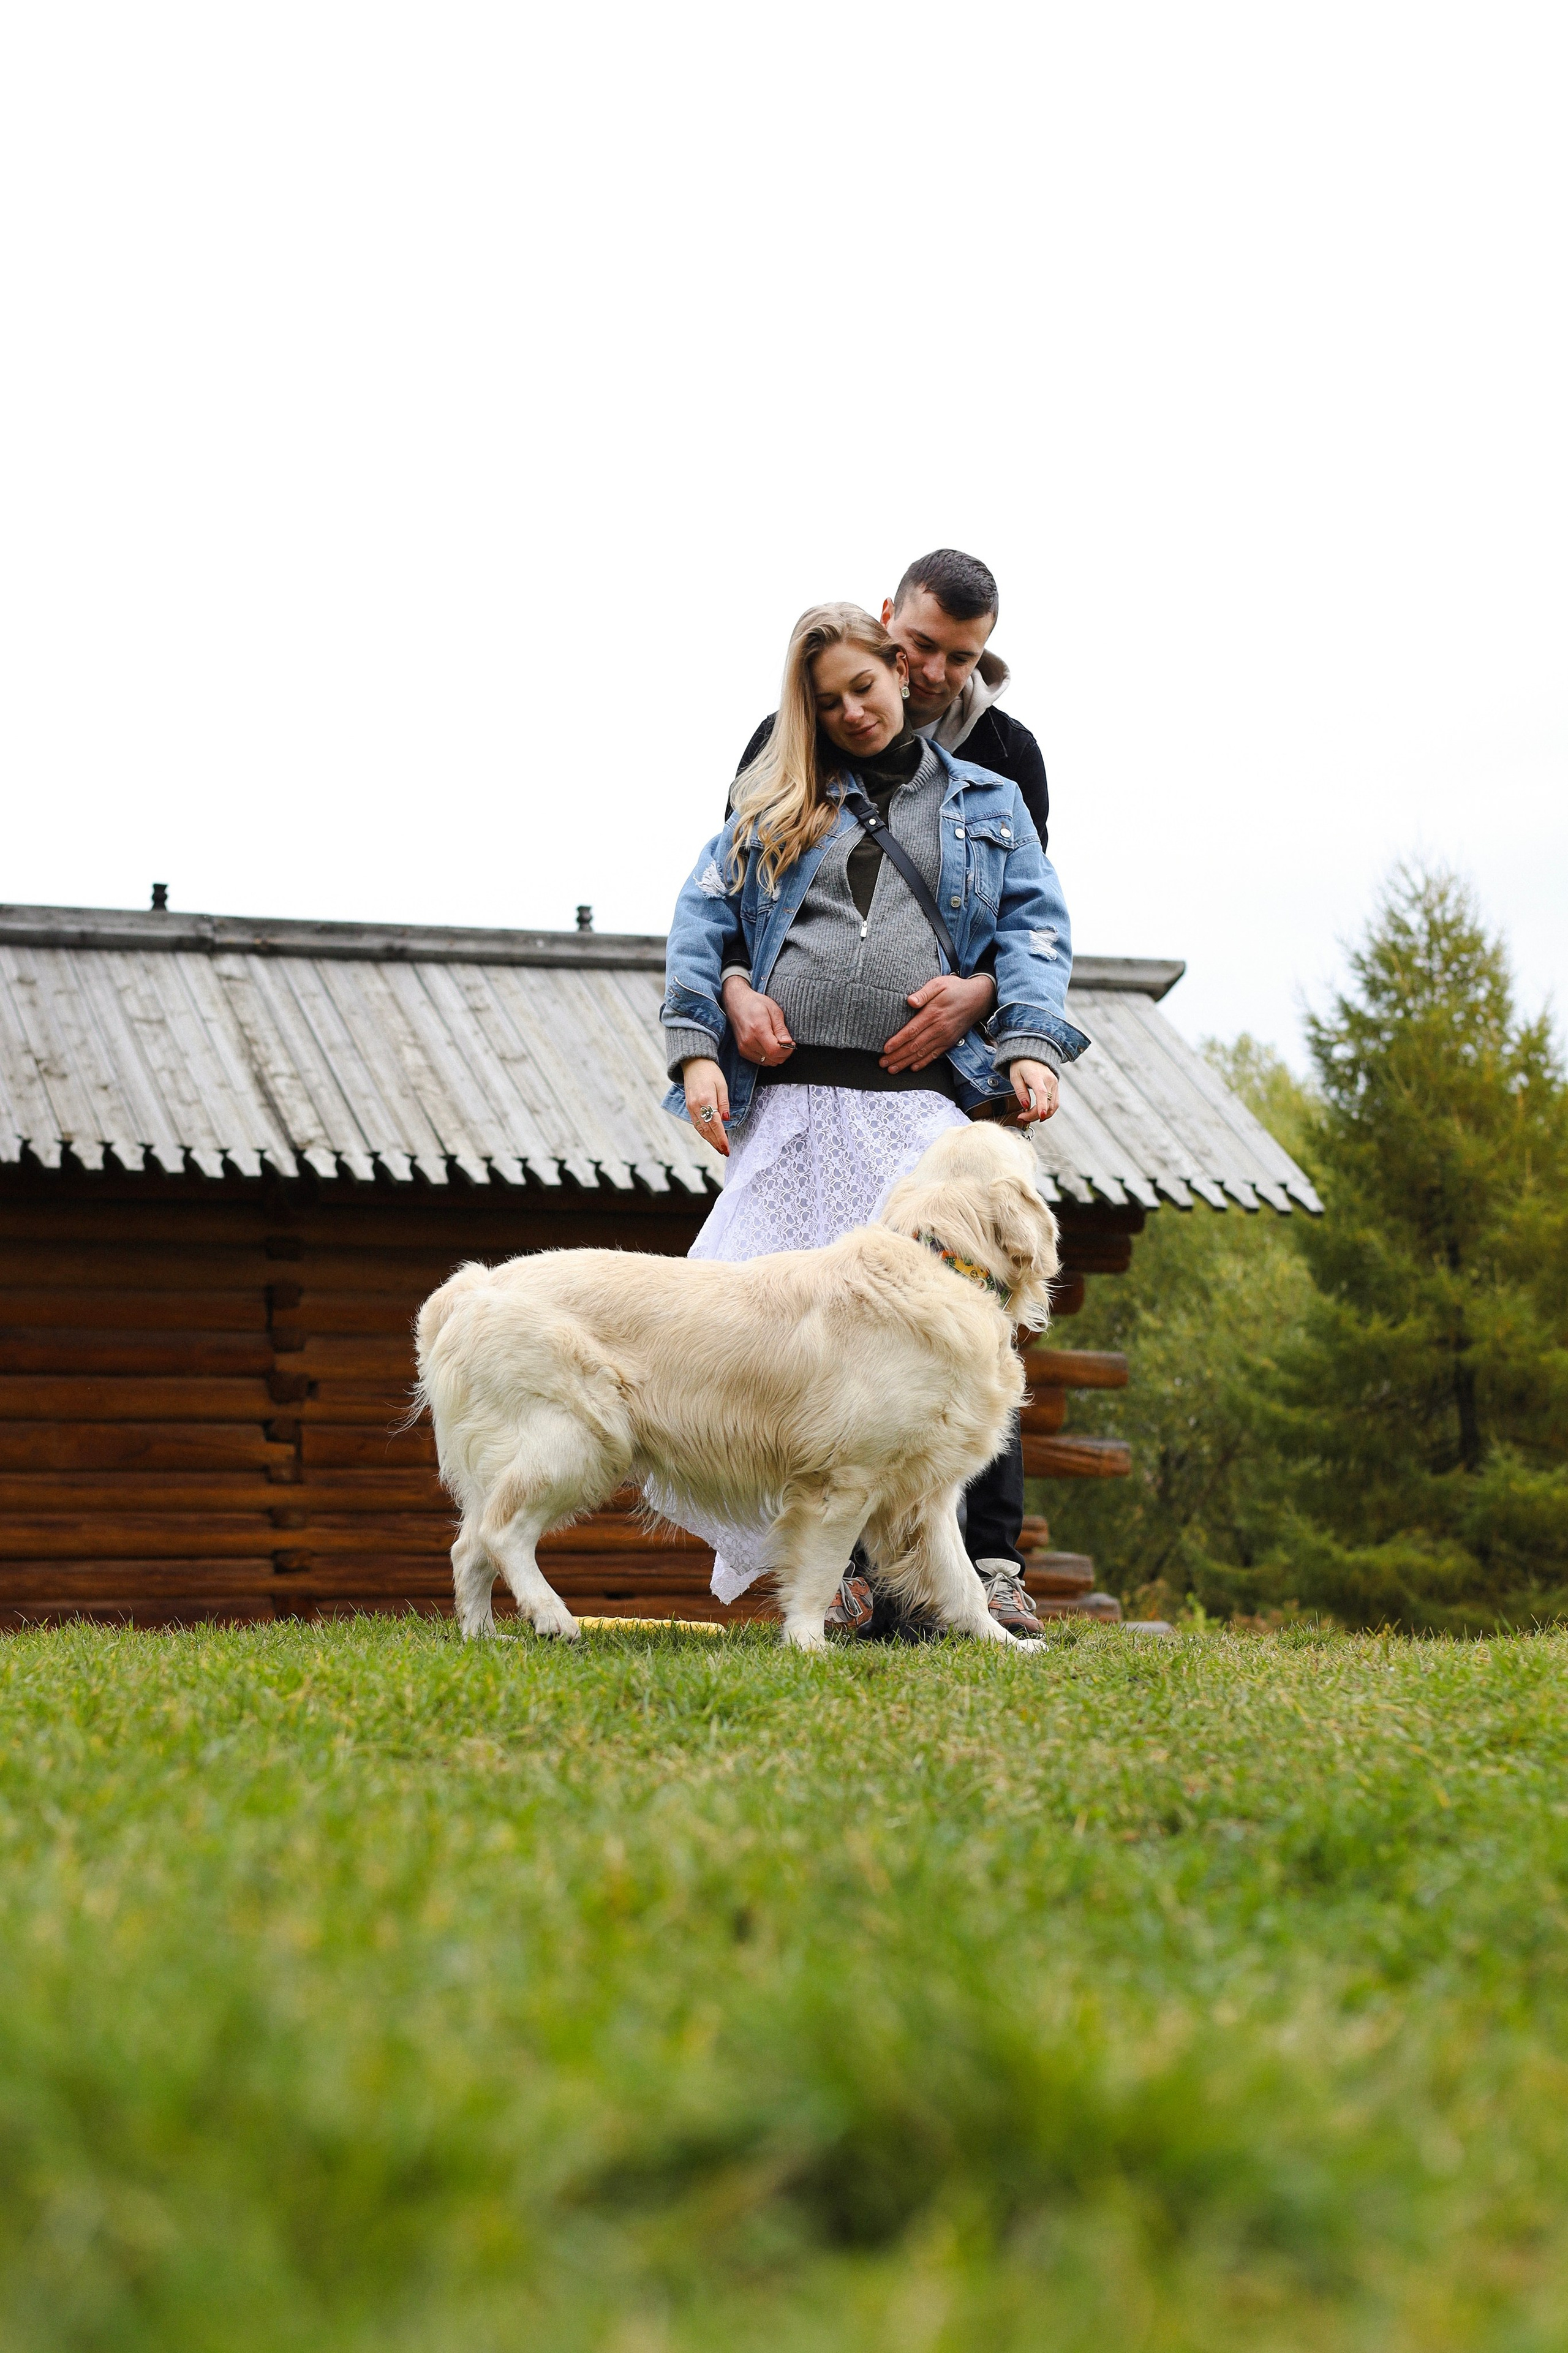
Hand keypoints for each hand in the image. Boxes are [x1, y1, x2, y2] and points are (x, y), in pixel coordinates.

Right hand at [682, 1058, 730, 1156]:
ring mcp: (691, 1107)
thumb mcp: (722, 1085)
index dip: (721, 1138)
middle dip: (716, 1143)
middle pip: (706, 1130)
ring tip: (719, 1148)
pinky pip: (696, 1124)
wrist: (694, 1063)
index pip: (715, 1124)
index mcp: (706, 1100)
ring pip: (700, 1129)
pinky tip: (710, 1137)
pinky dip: (704, 1133)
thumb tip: (726, 1119)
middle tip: (725, 1152)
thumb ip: (724, 1103)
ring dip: (710, 1140)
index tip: (727, 1148)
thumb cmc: (710, 1072)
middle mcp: (696, 1106)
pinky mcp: (689, 1107)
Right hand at [721, 973, 794, 1066]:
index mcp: (758, 1029)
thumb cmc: (756, 1003)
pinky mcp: (742, 1051)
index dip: (787, 1050)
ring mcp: (744, 1048)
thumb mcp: (774, 1011)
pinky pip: (760, 1061)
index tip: (791, 1044)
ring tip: (776, 1042)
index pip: (775, 1051)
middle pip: (773, 1059)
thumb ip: (781, 1029)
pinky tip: (768, 1044)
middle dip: (784, 1053)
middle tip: (786, 1042)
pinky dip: (768, 1056)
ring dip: (776, 1056)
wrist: (736, 1002)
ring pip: (768, 1062)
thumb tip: (788, 1043)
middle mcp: (749, 1041)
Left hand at [880, 972, 996, 1071]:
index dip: (898, 1041)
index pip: (911, 1031)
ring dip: (906, 1062)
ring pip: (922, 1053)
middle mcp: (938, 1028)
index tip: (885, 1049)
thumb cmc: (955, 988)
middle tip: (883, 1063)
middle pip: (914, 1046)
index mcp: (933, 1013)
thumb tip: (911, 1001)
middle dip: (897, 1056)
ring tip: (893, 1069)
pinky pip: (934, 1055)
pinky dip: (923, 1063)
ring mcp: (944, 1037)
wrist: (979, 998)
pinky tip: (913, 1068)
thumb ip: (924, 993)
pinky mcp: (949, 1041)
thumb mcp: (939, 983)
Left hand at [1008, 1059, 1058, 1124]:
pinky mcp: (1056, 1087)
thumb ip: (1020, 1092)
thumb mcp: (1015, 1077)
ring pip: (1053, 1105)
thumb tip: (1025, 1105)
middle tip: (1022, 1119)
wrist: (1031, 1054)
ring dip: (1042, 1115)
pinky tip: (1038, 1113)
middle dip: (1035, 1115)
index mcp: (1036, 1076)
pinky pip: (1055, 1103)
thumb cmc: (1021, 1065)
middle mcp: (1049, 1080)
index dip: (1042, 1106)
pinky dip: (1048, 1110)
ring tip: (1028, 1118)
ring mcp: (1054, 1083)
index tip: (1041, 1116)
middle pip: (1047, 1103)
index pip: (1042, 1093)